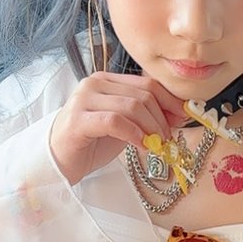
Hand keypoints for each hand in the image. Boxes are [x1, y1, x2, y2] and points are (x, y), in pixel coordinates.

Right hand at [49, 70, 185, 187]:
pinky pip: (116, 122)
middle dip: (162, 118)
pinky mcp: (79, 119)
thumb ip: (147, 117)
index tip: (183, 118)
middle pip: (143, 94)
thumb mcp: (126, 126)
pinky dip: (135, 135)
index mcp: (107, 80)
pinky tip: (141, 147)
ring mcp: (85, 99)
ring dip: (151, 129)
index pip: (147, 83)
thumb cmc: (91, 143)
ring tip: (155, 146)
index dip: (170, 100)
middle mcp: (95, 84)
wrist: (59, 160)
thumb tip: (180, 114)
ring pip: (132, 106)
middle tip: (167, 139)